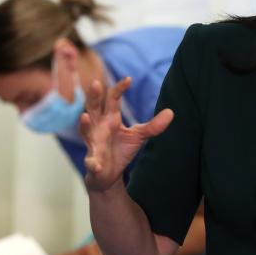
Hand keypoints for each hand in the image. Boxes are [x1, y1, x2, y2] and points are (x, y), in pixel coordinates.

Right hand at [80, 76, 173, 192]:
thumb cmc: (121, 150)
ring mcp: (94, 143)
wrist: (108, 174)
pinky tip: (95, 165)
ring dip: (84, 124)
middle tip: (96, 84)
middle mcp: (99, 127)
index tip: (129, 79)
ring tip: (84, 117)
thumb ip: (153, 126)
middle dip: (93, 97)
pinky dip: (92, 163)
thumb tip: (171, 112)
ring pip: (85, 131)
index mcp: (110, 118)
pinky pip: (91, 162)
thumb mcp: (138, 136)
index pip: (113, 99)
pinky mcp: (93, 161)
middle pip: (93, 108)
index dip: (119, 88)